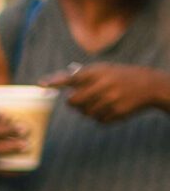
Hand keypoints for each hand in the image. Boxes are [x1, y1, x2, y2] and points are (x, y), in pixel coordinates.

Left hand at [50, 61, 169, 123]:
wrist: (149, 85)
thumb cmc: (118, 76)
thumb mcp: (103, 70)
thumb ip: (81, 77)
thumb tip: (52, 84)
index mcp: (97, 72)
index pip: (71, 77)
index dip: (56, 81)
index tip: (41, 84)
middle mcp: (103, 85)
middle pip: (72, 102)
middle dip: (72, 103)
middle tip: (79, 100)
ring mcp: (110, 100)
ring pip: (85, 113)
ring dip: (87, 111)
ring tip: (100, 102)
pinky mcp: (117, 113)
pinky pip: (98, 121)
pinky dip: (100, 117)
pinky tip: (110, 108)